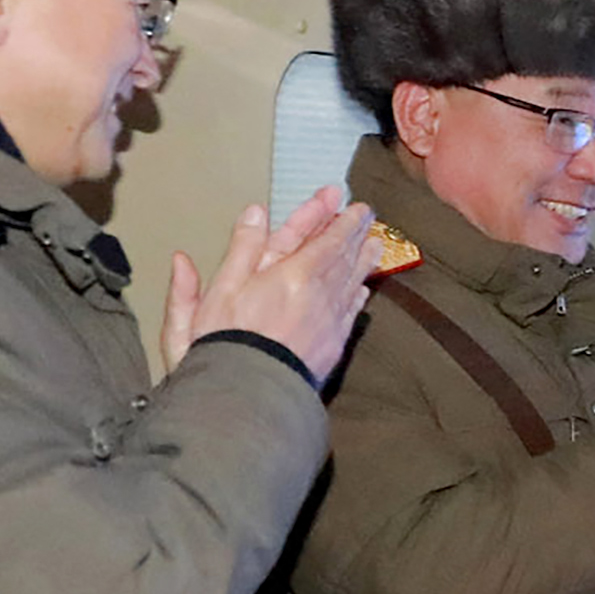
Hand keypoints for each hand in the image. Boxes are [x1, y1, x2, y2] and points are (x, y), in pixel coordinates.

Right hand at [163, 201, 376, 382]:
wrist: (248, 397)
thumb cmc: (223, 344)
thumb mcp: (219, 291)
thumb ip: (240, 251)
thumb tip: (254, 212)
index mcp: (291, 274)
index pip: (319, 236)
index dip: (329, 215)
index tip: (339, 196)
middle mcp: (318, 293)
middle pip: (341, 255)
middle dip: (353, 231)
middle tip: (365, 212)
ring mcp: (329, 320)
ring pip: (352, 280)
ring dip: (363, 258)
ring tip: (375, 242)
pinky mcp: (333, 346)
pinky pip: (352, 312)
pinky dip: (358, 294)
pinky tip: (363, 287)